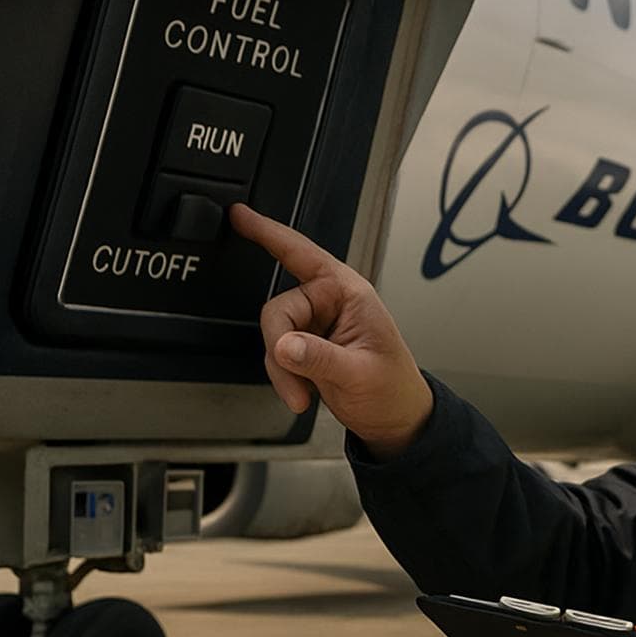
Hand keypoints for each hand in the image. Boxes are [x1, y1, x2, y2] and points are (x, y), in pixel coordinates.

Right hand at [229, 203, 432, 458]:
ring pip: (274, 337)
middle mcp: (330, 304)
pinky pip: (277, 354)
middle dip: (280, 351)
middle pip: (278, 311)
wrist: (395, 420)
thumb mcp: (359, 373)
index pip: (302, 254)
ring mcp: (316, 325)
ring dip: (282, 371)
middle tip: (296, 382)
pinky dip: (284, 377)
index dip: (268, 233)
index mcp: (348, 293)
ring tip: (304, 394)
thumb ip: (319, 357)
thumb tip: (285, 344)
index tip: (240, 216)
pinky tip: (304, 392)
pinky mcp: (306, 346)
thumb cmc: (393, 390)